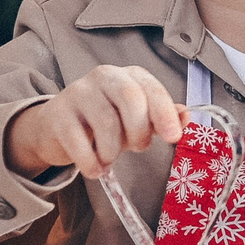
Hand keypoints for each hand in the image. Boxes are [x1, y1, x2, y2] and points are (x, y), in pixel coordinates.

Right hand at [5, 64, 187, 179]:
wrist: (57, 127)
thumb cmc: (104, 122)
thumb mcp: (136, 119)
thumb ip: (161, 118)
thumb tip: (187, 118)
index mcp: (129, 76)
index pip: (152, 89)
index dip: (165, 113)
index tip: (173, 137)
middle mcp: (104, 77)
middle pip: (130, 98)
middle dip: (139, 130)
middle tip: (138, 148)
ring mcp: (78, 92)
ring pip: (105, 121)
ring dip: (112, 150)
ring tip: (110, 159)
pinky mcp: (57, 114)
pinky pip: (78, 141)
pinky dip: (90, 161)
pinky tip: (95, 169)